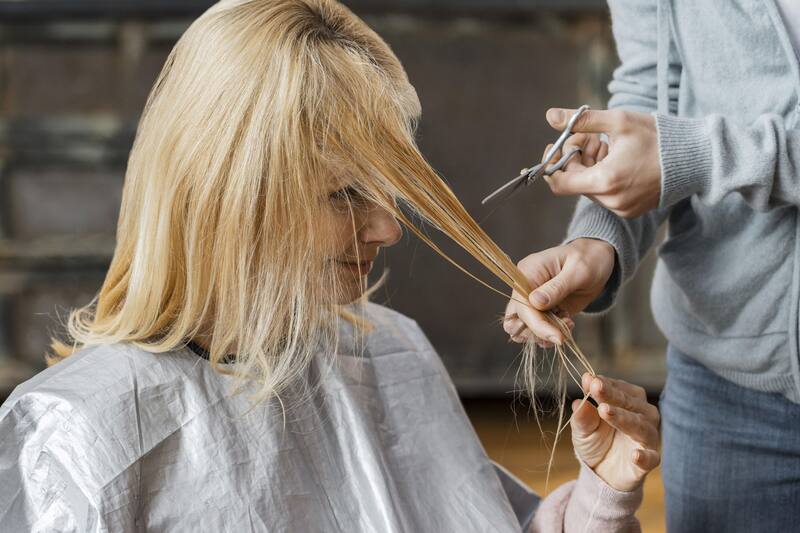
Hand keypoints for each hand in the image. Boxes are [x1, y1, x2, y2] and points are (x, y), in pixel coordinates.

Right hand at [503, 238, 614, 345]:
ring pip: (522, 329)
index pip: (521, 305)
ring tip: (568, 324)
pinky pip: (536, 330)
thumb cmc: (589, 260)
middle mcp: (524, 288)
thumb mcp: (578, 270)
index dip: (537, 325)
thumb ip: (557, 287)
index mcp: (527, 272)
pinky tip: (567, 323)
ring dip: (544, 335)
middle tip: (562, 332)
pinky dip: (550, 334)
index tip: (558, 337)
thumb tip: (536, 302)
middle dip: (538, 333)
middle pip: (514, 321)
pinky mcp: (540, 311)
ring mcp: (531, 301)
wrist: (597, 261)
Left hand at [543, 108, 660, 218]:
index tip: (556, 146)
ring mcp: (622, 209)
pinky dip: (604, 177)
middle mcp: (611, 201)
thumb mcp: (618, 121)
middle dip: (576, 158)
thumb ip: (582, 121)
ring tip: (608, 146)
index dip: (552, 164)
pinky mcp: (631, 210)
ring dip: (590, 167)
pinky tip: (619, 160)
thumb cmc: (658, 137)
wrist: (696, 158)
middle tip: (591, 137)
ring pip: (590, 188)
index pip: (559, 183)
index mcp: (605, 181)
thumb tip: (550, 116)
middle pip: (575, 183)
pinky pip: (606, 194)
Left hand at [571, 373, 660, 491]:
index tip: (589, 379)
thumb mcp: (582, 429)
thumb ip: (582, 416)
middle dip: (612, 394)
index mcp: (629, 402)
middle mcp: (643, 416)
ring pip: (640, 426)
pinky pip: (651, 458)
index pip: (619, 388)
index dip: (604, 384)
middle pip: (630, 403)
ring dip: (623, 418)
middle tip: (595, 387)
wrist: (602, 474)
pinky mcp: (650, 461)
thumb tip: (578, 401)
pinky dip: (644, 456)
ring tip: (605, 411)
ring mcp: (647, 438)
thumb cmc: (596, 443)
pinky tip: (635, 455)